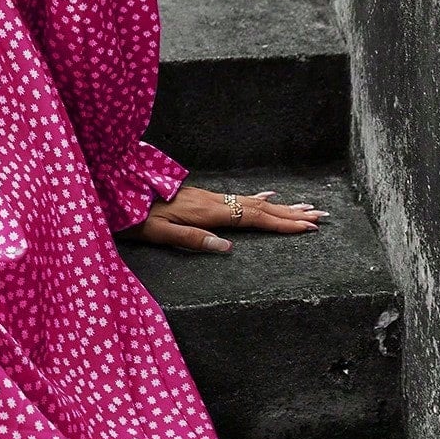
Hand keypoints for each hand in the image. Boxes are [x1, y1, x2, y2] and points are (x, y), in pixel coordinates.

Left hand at [115, 184, 328, 253]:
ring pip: (253, 202)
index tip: (308, 227)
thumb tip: (227, 248)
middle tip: (321, 217)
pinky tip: (269, 196)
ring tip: (306, 208)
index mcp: (208, 213)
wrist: (117, 190)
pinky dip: (259, 198)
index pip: (253, 219)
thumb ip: (193, 240)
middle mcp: (213, 202)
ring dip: (282, 206)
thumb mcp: (159, 233)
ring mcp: (209, 197)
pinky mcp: (203, 197)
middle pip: (261, 208)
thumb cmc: (135, 216)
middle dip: (292, 213)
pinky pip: (239, 197)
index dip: (282, 224)